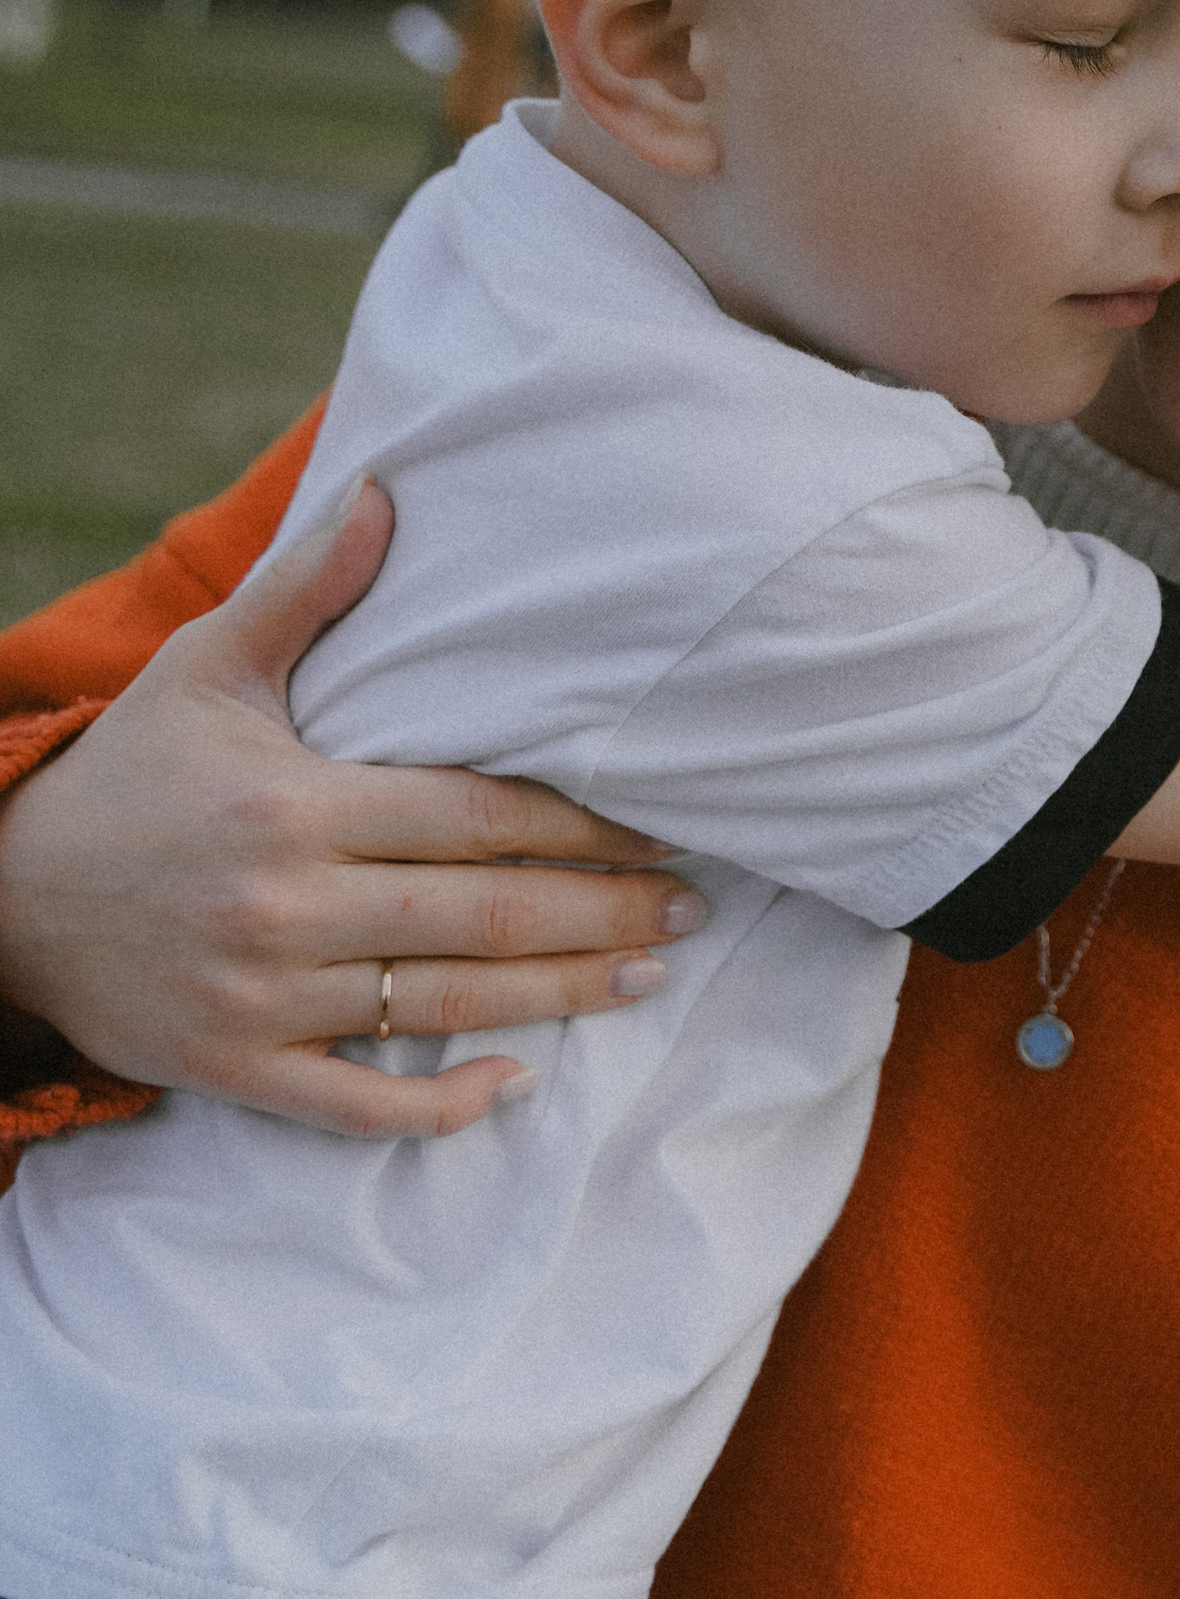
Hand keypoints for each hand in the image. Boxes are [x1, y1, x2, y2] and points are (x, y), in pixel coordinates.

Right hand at [0, 480, 702, 1135]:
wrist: (0, 894)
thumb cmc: (128, 775)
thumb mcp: (207, 668)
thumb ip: (306, 589)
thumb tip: (386, 492)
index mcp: (295, 804)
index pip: (477, 816)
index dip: (581, 826)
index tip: (660, 828)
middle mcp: (287, 905)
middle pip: (488, 912)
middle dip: (605, 912)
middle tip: (691, 909)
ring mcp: (263, 997)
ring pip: (450, 1004)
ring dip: (564, 995)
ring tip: (650, 975)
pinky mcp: (236, 1069)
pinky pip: (359, 1105)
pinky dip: (442, 1105)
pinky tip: (519, 1084)